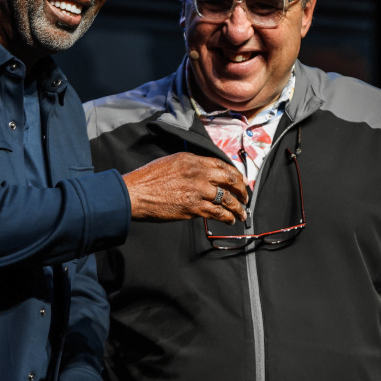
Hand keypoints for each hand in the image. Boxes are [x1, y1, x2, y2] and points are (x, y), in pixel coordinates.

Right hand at [123, 152, 248, 223]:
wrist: (135, 193)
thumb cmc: (147, 179)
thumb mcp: (169, 162)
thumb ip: (188, 166)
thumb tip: (202, 174)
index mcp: (192, 160)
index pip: (221, 164)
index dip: (234, 173)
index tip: (239, 180)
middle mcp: (198, 173)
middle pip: (230, 179)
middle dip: (242, 189)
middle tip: (245, 196)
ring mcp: (198, 190)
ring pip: (227, 198)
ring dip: (238, 207)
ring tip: (242, 213)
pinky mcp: (194, 207)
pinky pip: (218, 213)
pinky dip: (227, 217)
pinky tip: (229, 220)